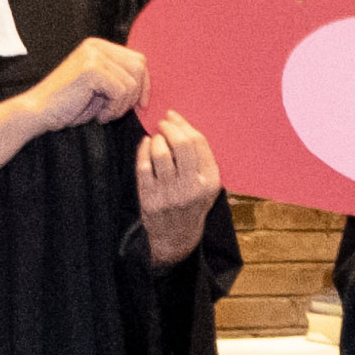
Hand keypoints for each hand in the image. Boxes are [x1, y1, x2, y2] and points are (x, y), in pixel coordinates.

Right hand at [21, 37, 150, 135]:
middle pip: (140, 66)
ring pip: (132, 82)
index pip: (138, 59)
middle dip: (136, 94)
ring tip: (104, 113)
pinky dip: (113, 109)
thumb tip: (148, 83)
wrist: (39, 112)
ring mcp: (93, 56)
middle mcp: (97, 46)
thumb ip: (119, 78)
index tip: (139, 105)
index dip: (144, 84)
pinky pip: (121, 91)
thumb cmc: (69, 105)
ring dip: (122, 105)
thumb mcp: (100, 88)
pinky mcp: (91, 70)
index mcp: (99, 46)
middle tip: (119, 111)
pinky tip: (98, 115)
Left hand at [138, 111, 219, 267]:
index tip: (173, 116)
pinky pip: (144, 167)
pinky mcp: (150, 200)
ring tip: (156, 137)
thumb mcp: (207, 185)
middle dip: (169, 127)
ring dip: (157, 139)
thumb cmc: (192, 203)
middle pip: (182, 145)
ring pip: (161, 154)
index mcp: (210, 182)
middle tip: (163, 122)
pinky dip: (143, 150)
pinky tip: (145, 144)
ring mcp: (170, 195)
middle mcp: (193, 188)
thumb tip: (181, 125)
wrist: (176, 237)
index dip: (184, 124)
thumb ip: (201, 159)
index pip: (199, 143)